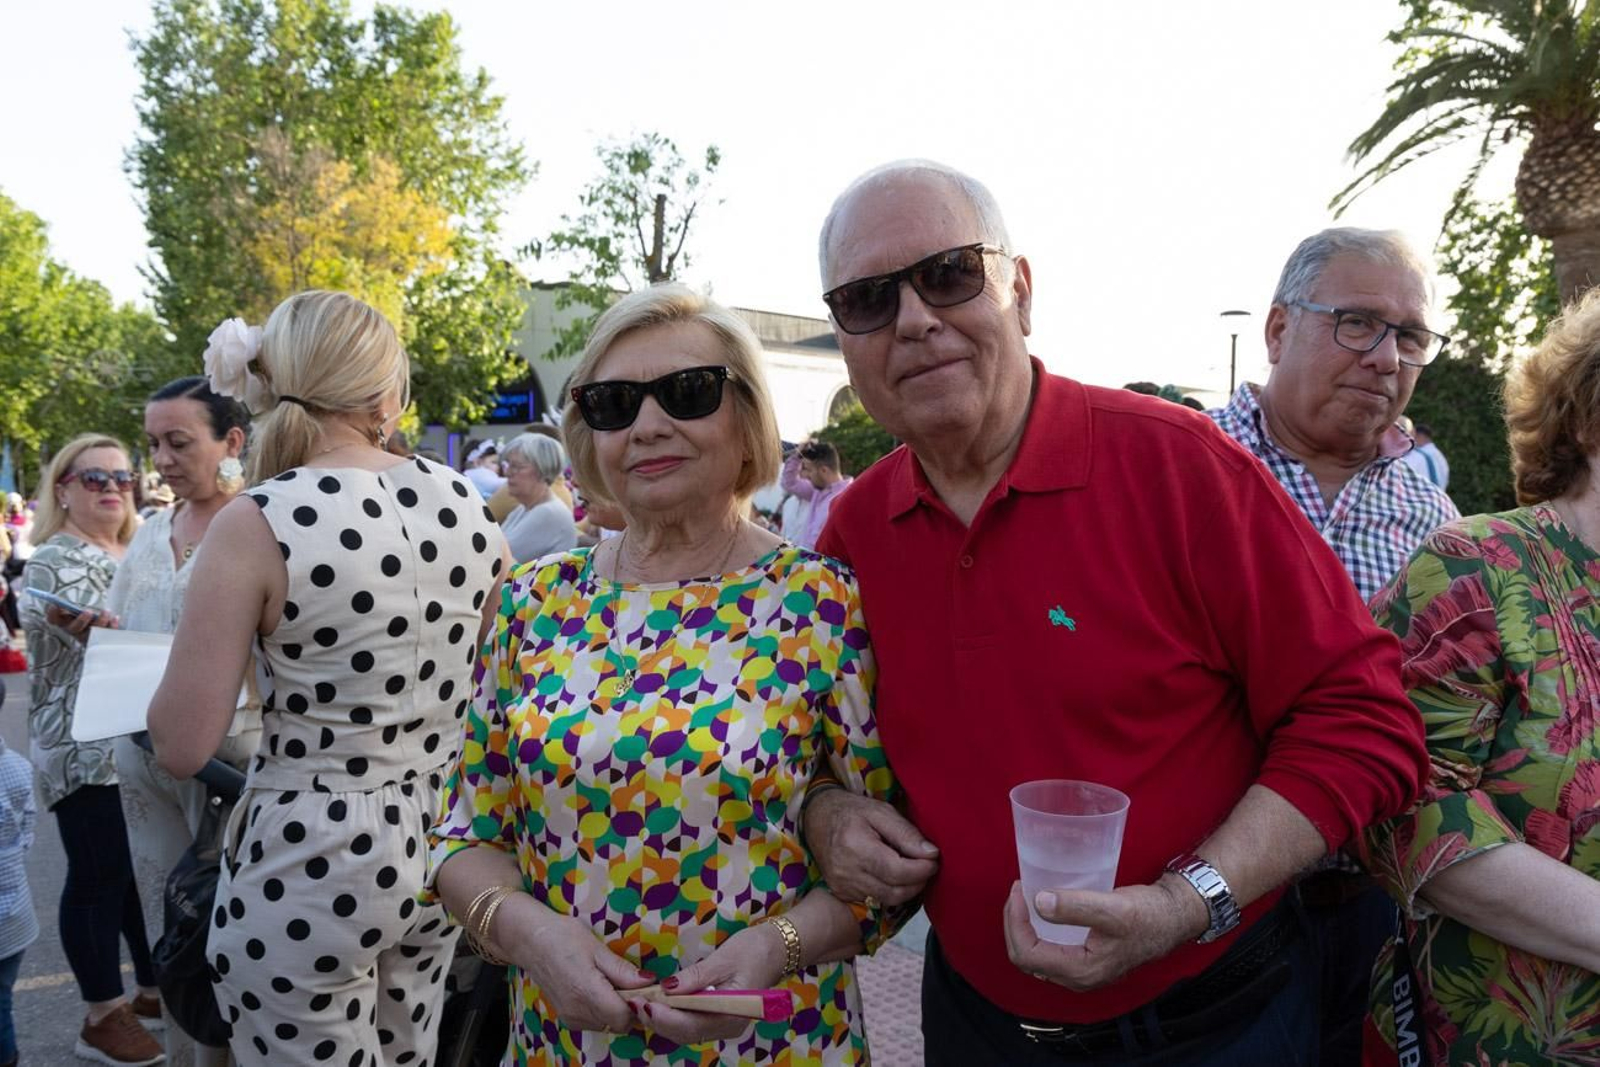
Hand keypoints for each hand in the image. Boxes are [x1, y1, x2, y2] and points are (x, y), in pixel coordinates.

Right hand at [46, 605, 116, 638]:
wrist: (105, 620)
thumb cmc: (88, 611)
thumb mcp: (79, 605)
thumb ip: (71, 603)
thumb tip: (61, 600)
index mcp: (65, 621)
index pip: (53, 619)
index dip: (52, 614)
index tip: (55, 605)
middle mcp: (76, 630)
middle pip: (74, 629)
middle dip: (80, 621)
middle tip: (88, 611)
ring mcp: (89, 636)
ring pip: (92, 633)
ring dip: (100, 622)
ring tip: (106, 611)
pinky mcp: (103, 638)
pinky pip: (107, 635)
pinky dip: (112, 626)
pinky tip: (115, 618)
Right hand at [498, 897, 655, 1034]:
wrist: (530, 941)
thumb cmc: (564, 937)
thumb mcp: (597, 948)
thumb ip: (622, 971)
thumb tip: (649, 982)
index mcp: (586, 992)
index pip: (623, 1016)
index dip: (637, 1003)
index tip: (642, 987)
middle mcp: (577, 1011)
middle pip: (617, 1024)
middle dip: (629, 1007)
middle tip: (631, 983)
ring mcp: (570, 1017)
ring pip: (607, 1025)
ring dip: (616, 1010)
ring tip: (613, 983)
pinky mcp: (566, 1018)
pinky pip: (595, 1022)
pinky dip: (603, 1011)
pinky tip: (600, 990)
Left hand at [626, 923, 787, 1043]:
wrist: (776, 949)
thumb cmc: (754, 951)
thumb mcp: (724, 959)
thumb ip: (696, 977)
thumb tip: (668, 988)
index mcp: (733, 1014)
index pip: (693, 1024)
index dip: (666, 1018)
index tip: (644, 1005)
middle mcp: (727, 1026)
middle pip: (685, 1033)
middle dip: (657, 1020)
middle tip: (633, 1003)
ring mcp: (721, 1024)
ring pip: (685, 1031)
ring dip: (661, 1019)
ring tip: (638, 1003)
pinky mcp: (716, 1017)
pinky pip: (690, 1023)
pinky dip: (671, 1016)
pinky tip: (656, 1003)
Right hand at [804, 789, 938, 906]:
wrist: (817, 819)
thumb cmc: (852, 811)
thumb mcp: (880, 812)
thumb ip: (906, 833)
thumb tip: (931, 854)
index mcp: (856, 847)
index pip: (897, 871)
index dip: (922, 870)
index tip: (934, 859)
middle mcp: (846, 872)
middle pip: (895, 891)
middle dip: (918, 881)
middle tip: (928, 865)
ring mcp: (843, 887)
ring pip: (888, 900)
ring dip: (907, 888)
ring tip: (913, 869)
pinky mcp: (843, 894)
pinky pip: (876, 900)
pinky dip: (892, 891)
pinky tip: (895, 875)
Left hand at [1001, 875, 1207, 991]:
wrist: (1173, 918)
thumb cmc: (1147, 914)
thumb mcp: (1111, 907)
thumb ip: (1075, 907)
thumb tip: (1038, 903)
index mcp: (1081, 971)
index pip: (1028, 953)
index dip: (1015, 922)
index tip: (1019, 891)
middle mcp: (1078, 978)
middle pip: (1027, 958)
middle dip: (1014, 924)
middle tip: (1018, 891)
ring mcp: (1082, 971)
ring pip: (1036, 956)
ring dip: (1024, 927)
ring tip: (1025, 897)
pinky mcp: (1086, 960)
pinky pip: (1050, 951)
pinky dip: (1038, 930)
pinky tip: (1043, 908)